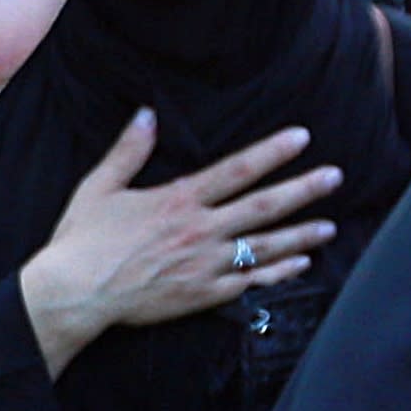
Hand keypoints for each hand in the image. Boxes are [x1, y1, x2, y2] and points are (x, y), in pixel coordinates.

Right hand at [16, 110, 337, 367]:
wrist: (75, 293)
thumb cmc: (82, 240)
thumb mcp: (99, 187)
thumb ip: (128, 151)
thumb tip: (146, 114)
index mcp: (178, 201)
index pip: (237, 170)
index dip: (272, 152)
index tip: (301, 138)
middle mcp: (200, 231)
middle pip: (263, 207)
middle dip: (303, 190)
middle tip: (335, 177)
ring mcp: (205, 266)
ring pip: (264, 247)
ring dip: (301, 235)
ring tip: (330, 226)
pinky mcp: (202, 295)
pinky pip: (249, 284)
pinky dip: (278, 274)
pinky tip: (300, 265)